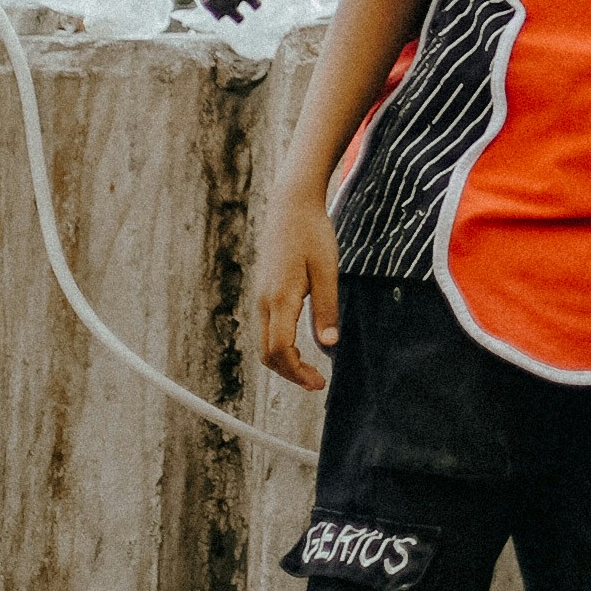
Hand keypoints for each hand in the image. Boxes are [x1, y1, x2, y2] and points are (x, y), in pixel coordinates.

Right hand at [255, 194, 339, 391]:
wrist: (290, 206)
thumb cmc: (312, 234)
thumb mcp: (327, 269)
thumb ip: (326, 307)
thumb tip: (329, 345)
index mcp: (280, 299)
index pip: (280, 351)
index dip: (297, 373)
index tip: (318, 383)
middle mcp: (264, 302)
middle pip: (267, 354)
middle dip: (290, 373)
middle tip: (316, 383)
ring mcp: (261, 297)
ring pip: (265, 343)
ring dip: (284, 361)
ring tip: (310, 370)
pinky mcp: (264, 292)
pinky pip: (267, 329)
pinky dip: (280, 345)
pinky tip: (300, 346)